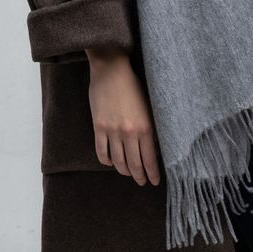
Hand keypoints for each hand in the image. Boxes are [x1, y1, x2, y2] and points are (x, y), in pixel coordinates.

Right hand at [86, 48, 161, 186]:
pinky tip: (110, 162)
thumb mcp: (149, 105)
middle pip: (134, 163)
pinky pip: (101, 151)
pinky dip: (106, 161)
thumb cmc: (133, 85)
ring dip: (123, 170)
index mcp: (145, 127)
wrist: (112, 70)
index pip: (150, 158)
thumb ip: (150, 127)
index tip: (154, 181)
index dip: (152, 173)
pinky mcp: (99, 127)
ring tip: (127, 173)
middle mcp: (129, 132)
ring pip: (118, 161)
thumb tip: (153, 147)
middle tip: (142, 182)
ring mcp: (112, 131)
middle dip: (139, 176)